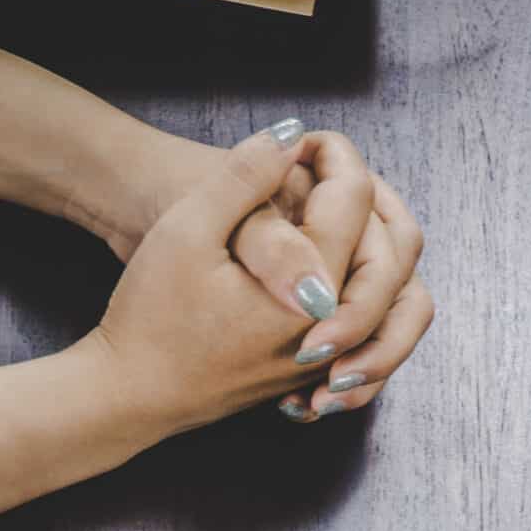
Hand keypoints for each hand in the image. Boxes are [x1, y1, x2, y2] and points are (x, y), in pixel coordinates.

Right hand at [81, 122, 431, 425]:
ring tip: (343, 207)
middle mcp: (334, 330)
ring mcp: (329, 357)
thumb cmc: (152, 316)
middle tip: (329, 169)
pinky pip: (372, 330)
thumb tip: (289, 136)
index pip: (355, 201)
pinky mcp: (315, 371)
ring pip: (398, 299)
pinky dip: (368, 289)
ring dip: (381, 242)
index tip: (301, 142)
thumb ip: (243, 178)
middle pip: (397, 252)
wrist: (133, 393)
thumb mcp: (188, 230)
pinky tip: (337, 261)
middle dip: (370, 194)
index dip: (334, 155)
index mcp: (309, 291)